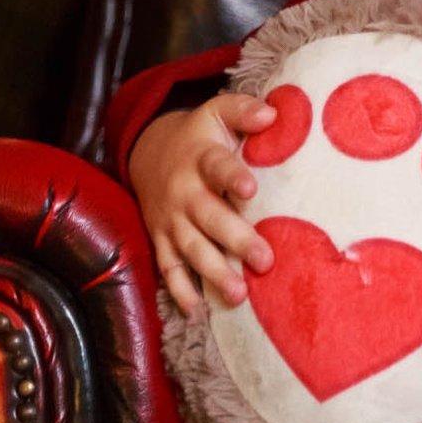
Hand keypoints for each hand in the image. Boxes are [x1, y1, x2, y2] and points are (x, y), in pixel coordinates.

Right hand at [127, 94, 280, 315]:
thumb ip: (243, 110)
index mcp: (200, 158)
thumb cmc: (198, 137)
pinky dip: (180, 292)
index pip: (216, 166)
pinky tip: (198, 312)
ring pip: (191, 249)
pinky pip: (168, 270)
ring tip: (239, 294)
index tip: (250, 189)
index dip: (232, 176)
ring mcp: (171, 220)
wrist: (148, 153)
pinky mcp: (161, 240)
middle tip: (265, 259)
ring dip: (213, 272)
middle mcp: (184, 192)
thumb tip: (273, 113)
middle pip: (208, 217)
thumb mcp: (216, 113)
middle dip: (235, 239)